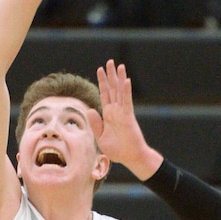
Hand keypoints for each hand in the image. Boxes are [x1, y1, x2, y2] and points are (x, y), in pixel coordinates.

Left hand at [90, 59, 161, 177]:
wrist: (130, 158)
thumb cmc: (117, 150)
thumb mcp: (101, 137)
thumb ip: (95, 123)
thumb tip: (89, 109)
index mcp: (108, 115)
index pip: (104, 94)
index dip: (102, 82)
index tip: (100, 69)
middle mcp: (115, 111)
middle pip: (112, 89)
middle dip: (110, 75)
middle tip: (110, 61)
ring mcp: (122, 112)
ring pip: (120, 91)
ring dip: (119, 78)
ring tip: (119, 65)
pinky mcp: (128, 117)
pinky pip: (127, 101)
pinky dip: (126, 91)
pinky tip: (126, 80)